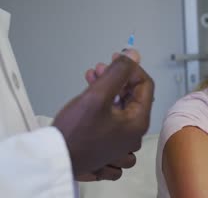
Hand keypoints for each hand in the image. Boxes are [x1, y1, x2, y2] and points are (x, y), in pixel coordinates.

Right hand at [77, 49, 141, 180]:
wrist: (54, 161)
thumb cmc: (76, 132)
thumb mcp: (97, 96)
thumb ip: (118, 73)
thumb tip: (135, 54)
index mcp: (138, 122)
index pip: (145, 86)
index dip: (131, 69)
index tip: (115, 58)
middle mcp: (134, 133)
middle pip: (133, 95)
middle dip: (117, 77)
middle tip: (99, 67)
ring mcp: (121, 140)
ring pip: (121, 105)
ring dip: (108, 87)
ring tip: (91, 76)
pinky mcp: (108, 144)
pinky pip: (112, 116)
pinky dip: (104, 102)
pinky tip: (89, 94)